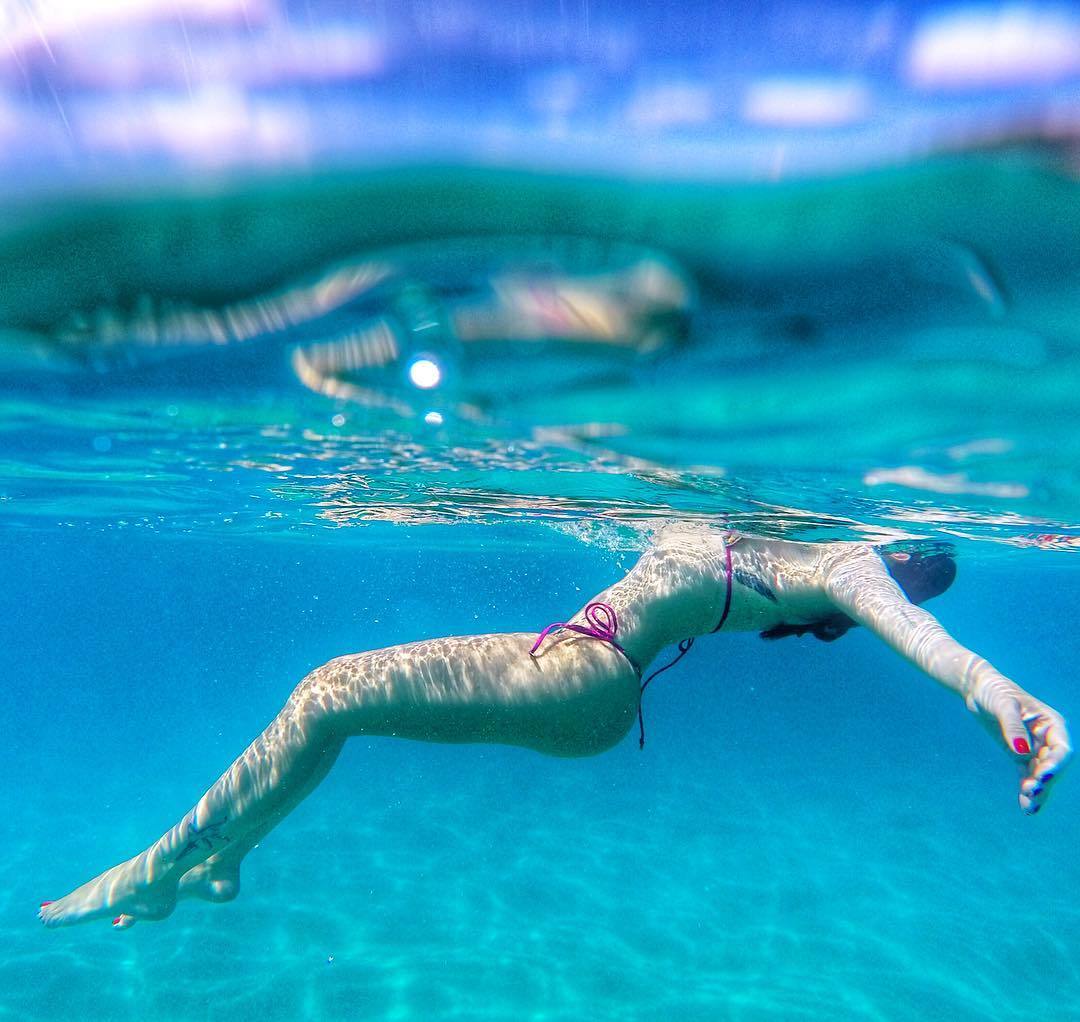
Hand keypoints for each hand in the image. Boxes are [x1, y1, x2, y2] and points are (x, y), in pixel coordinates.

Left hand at [967, 676, 1071, 813]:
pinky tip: (1026, 806)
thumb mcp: (1003, 704)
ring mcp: (1034, 748)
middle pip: (1053, 765)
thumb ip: (1013, 727)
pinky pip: (1027, 775)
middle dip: (1045, 780)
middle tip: (1030, 791)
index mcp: (1051, 723)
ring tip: (1029, 806)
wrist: (977, 688)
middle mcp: (1047, 738)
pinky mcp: (1019, 755)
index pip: (1062, 749)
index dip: (1055, 764)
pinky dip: (1027, 788)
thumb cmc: (994, 690)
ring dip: (1037, 790)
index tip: (1043, 776)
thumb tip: (1021, 751)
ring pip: (1040, 774)